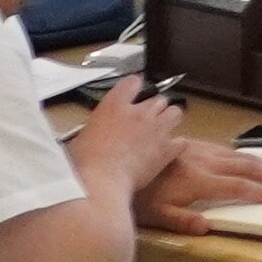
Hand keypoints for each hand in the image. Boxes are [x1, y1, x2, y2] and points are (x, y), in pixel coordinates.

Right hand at [68, 79, 184, 193]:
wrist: (101, 180)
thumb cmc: (84, 161)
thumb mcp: (80, 136)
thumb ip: (94, 127)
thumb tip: (93, 132)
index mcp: (115, 105)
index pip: (133, 82)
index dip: (134, 87)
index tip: (133, 93)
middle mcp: (139, 112)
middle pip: (157, 98)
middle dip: (153, 108)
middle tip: (146, 121)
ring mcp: (156, 128)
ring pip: (175, 112)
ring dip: (169, 119)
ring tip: (161, 131)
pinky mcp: (167, 148)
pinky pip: (181, 140)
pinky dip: (176, 145)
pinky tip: (168, 151)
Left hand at [138, 135, 261, 234]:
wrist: (114, 166)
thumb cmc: (136, 196)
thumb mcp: (154, 215)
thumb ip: (181, 221)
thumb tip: (208, 228)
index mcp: (197, 179)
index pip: (238, 186)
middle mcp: (203, 160)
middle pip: (246, 165)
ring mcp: (199, 150)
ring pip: (239, 154)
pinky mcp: (193, 145)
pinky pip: (227, 149)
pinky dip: (247, 156)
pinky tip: (252, 160)